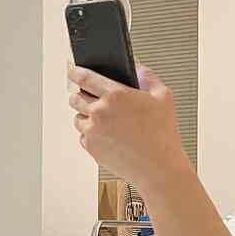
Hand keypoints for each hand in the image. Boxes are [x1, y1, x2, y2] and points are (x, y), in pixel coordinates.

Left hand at [68, 63, 190, 193]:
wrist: (157, 167)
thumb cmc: (162, 134)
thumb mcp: (163, 96)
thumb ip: (147, 76)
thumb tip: (136, 68)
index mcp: (115, 95)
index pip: (85, 77)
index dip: (75, 71)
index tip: (71, 69)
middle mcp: (99, 112)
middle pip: (75, 97)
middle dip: (79, 94)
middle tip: (87, 95)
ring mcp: (92, 131)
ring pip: (77, 117)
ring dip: (84, 114)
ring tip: (101, 117)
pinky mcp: (91, 148)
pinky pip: (82, 135)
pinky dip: (89, 132)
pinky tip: (106, 133)